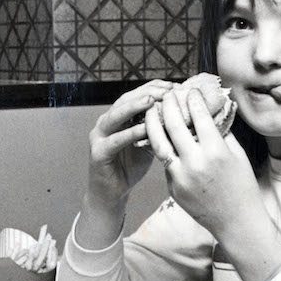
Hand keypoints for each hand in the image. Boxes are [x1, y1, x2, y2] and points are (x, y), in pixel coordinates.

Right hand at [86, 80, 173, 205]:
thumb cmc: (131, 166)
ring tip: (152, 100)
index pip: (136, 95)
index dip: (155, 88)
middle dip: (147, 92)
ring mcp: (99, 136)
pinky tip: (144, 128)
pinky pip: (115, 140)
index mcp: (119, 117)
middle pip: (125, 100)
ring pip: (116, 115)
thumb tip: (183, 115)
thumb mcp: (149, 142)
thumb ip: (158, 128)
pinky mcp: (98, 152)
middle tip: (166, 90)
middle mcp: (106, 122)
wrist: (112, 193)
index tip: (176, 86)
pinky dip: (129, 133)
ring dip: (134, 107)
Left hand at [145, 87, 264, 239]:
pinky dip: (161, 146)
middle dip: (169, 105)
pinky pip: (164, 162)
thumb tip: (212, 109)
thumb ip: (223, 131)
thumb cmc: (242, 186)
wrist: (236, 221)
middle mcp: (196, 162)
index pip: (199, 116)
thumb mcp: (237, 155)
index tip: (190, 90)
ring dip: (153, 123)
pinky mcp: (172, 187)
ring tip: (152, 110)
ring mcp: (181, 176)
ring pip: (159, 143)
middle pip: (174, 125)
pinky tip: (158, 134)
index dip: (193, 99)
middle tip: (167, 94)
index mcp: (216, 152)